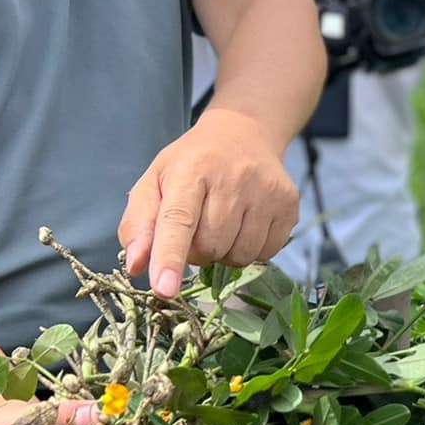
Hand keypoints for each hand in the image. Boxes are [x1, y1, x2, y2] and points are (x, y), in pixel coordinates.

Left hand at [119, 108, 299, 295]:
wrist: (243, 135)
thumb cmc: (191, 164)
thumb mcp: (154, 182)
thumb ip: (138, 224)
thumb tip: (136, 265)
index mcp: (192, 169)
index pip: (178, 220)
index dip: (169, 257)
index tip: (164, 289)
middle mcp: (233, 177)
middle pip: (209, 247)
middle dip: (197, 251)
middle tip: (198, 226)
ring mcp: (266, 191)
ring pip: (238, 256)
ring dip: (224, 253)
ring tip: (222, 224)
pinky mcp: (289, 204)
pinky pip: (265, 254)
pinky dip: (249, 249)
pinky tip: (245, 224)